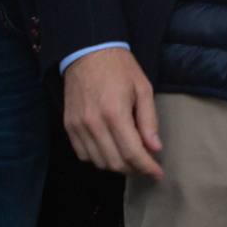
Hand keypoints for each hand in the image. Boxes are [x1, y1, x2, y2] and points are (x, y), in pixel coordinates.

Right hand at [62, 46, 163, 178]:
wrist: (87, 51)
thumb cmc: (119, 68)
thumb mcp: (143, 88)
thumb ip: (149, 121)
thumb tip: (155, 149)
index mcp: (115, 112)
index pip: (133, 153)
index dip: (147, 168)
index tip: (158, 175)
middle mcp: (93, 123)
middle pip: (115, 163)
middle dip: (134, 169)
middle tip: (146, 165)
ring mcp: (77, 126)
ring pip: (99, 162)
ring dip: (117, 165)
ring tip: (130, 157)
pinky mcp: (68, 125)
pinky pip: (83, 154)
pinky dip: (98, 158)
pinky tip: (110, 149)